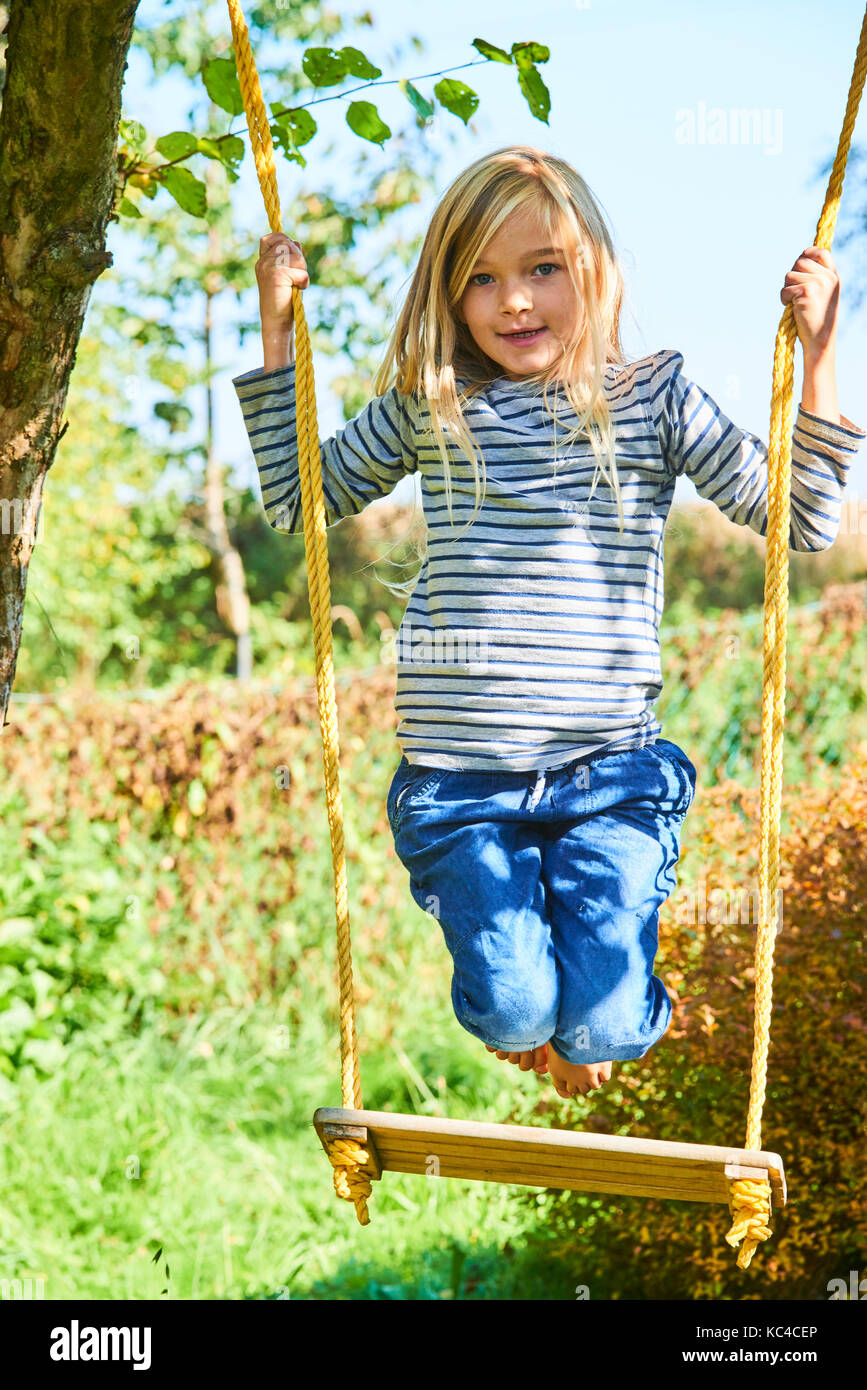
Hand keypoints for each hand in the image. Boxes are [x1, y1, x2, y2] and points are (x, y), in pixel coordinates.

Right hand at [255, 232, 309, 332]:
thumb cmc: (283, 300)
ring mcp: (269, 267)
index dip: (286, 242)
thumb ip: (289, 258)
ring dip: (302, 270)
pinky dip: (304, 282)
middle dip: (298, 258)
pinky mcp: (277, 276)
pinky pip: (301, 272)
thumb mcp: (286, 275)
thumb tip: (297, 243)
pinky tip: (297, 290)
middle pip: (288, 244)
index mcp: (263, 260)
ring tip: (295, 284)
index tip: (291, 259)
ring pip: (297, 256)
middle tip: (295, 276)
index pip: (275, 237)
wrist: (276, 322)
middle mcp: (264, 262)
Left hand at [780, 246, 838, 360]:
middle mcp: (828, 277)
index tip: (799, 265)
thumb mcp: (823, 294)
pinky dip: (784, 299)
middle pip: (800, 262)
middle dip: (792, 276)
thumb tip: (801, 261)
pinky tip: (793, 308)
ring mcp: (818, 283)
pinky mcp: (806, 291)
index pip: (820, 252)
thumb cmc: (817, 319)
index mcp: (833, 276)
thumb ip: (816, 277)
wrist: (820, 340)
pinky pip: (785, 289)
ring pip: (790, 275)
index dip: (806, 254)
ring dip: (787, 289)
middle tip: (796, 293)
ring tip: (795, 302)